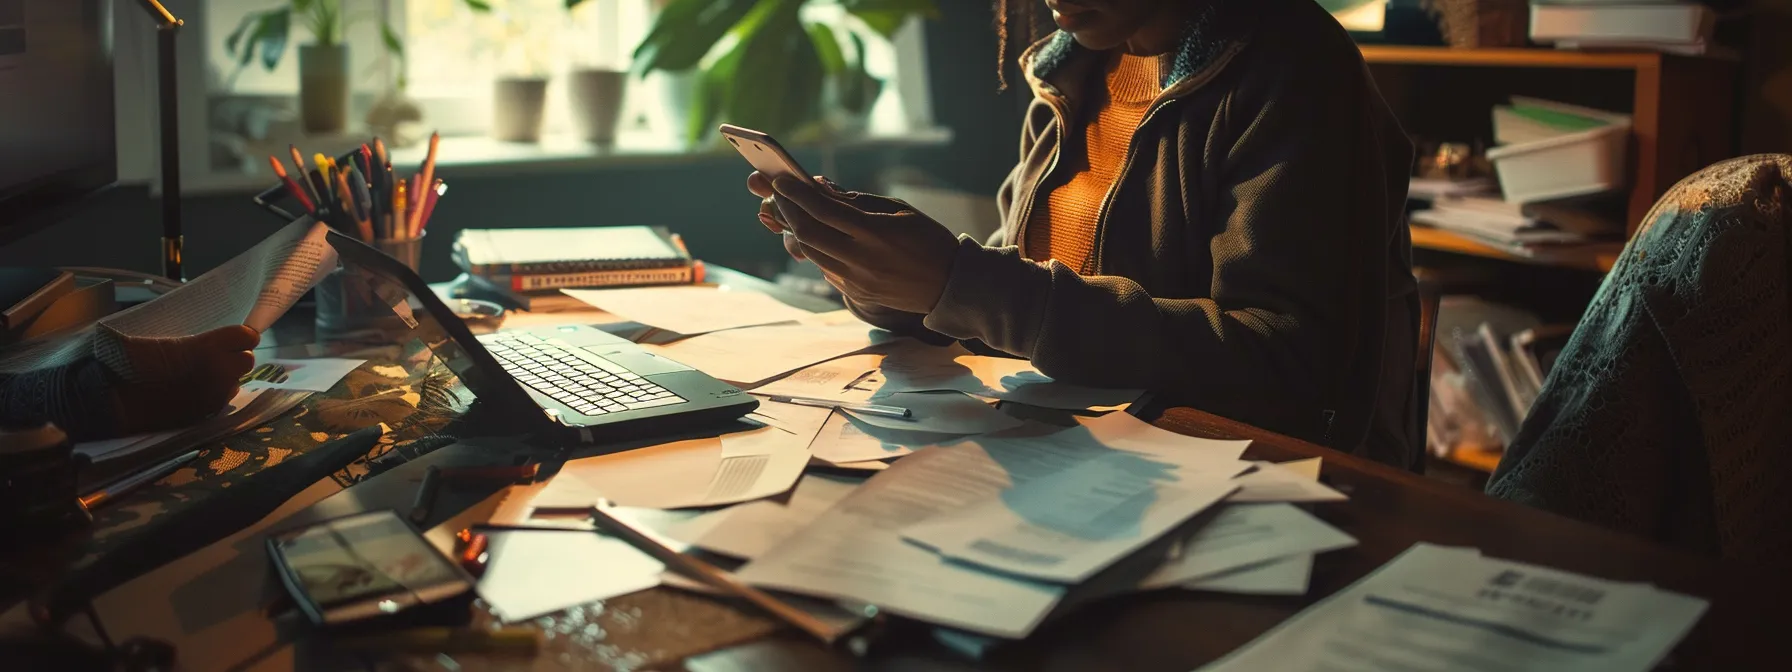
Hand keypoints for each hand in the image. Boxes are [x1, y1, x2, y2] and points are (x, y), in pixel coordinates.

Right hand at [112, 325, 257, 433]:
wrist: (115, 399)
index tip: (231, 336)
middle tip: (215, 356)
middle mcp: (220, 372)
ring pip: (236, 381)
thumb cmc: (131, 362)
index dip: (240, 336)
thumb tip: (213, 338)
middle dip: (235, 357)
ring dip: (226, 377)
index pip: (247, 336)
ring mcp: (216, 395)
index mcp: (209, 347)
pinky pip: (223, 399)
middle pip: (247, 360)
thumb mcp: (163, 341)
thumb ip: (195, 341)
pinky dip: (216, 393)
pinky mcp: (208, 413)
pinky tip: (195, 390)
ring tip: (202, 374)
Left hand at [747, 172, 960, 314]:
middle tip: (777, 195)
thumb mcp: (899, 210)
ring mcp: (856, 280)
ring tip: (790, 213)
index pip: (823, 209)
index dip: (797, 193)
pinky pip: (825, 267)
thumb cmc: (928, 239)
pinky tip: (814, 236)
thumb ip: (857, 201)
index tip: (780, 180)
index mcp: (875, 233)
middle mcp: (861, 259)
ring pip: (810, 252)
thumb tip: (820, 188)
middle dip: (787, 210)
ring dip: (796, 230)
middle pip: (807, 233)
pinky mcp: (855, 294)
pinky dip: (815, 249)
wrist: (949, 285)